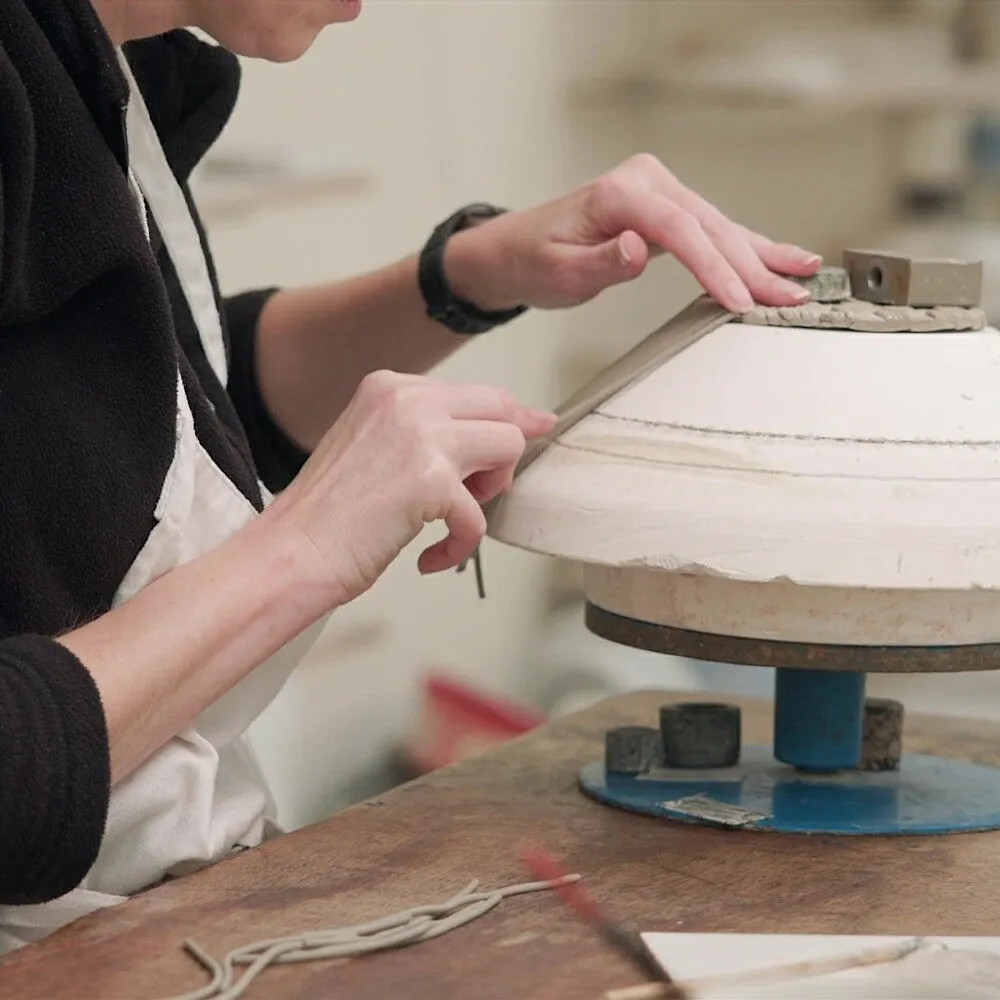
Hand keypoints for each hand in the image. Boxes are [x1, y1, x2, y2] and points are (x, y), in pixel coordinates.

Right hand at [265, 370, 555, 603]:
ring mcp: (421, 436)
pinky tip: (429, 558)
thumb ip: (429, 431)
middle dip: (501, 455)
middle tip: (473, 493)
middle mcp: (407, 399)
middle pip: (502, 409)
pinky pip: (481, 515)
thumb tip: (508, 426)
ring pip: (509, 446)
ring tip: (450, 517)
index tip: (529, 433)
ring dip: (489, 491)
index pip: (477, 393)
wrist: (291, 552)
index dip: (505, 424)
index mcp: (391, 387)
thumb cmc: (329, 514)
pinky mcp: (431, 481)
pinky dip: (461, 546)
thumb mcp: (376, 446)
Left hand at [445, 153, 822, 315]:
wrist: (515, 252)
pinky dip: (745, 248)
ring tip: (804, 276)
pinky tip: (780, 257)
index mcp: (620, 193)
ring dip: (761, 257)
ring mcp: (659, 193)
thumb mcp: (558, 272)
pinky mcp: (666, 211)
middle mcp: (646, 183)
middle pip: (710, 226)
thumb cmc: (533, 262)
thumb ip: (601, 262)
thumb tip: (639, 248)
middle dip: (753, 266)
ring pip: (720, 227)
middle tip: (790, 298)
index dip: (713, 267)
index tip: (738, 301)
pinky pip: (711, 231)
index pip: (678, 230)